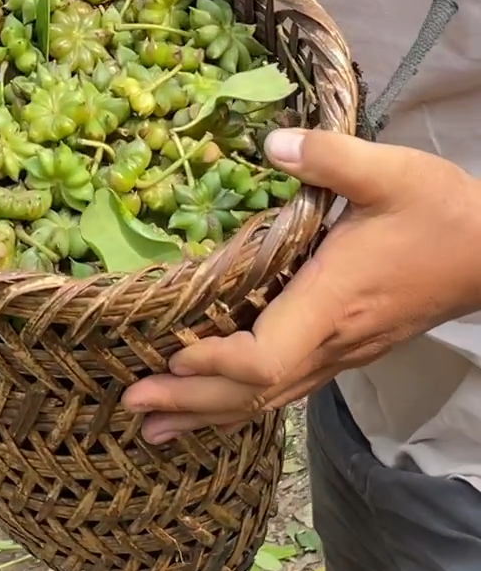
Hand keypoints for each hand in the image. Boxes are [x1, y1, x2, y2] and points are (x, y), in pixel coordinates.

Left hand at [123, 128, 480, 442]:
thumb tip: (272, 141)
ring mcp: (341, 352)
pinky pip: (286, 388)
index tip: (169, 357)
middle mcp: (332, 340)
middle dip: (189, 402)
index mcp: (332, 301)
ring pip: (269, 398)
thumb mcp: (388, 171)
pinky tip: (215, 405)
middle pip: (254, 391)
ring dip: (209, 413)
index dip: (214, 363)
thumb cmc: (441, 211)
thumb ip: (328, 156)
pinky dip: (242, 401)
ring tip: (154, 428)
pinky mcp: (347, 349)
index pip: (265, 356)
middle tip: (129, 405)